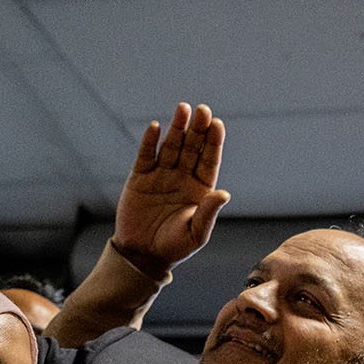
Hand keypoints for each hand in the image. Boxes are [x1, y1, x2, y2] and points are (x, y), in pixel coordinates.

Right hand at [110, 102, 229, 280]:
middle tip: (202, 110)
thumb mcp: (195, 234)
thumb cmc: (174, 247)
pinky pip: (146, 155)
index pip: (209, 160)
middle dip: (197, 129)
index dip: (213, 142)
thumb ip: (208, 213)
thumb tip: (224, 193)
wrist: (143, 255)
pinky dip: (150, 141)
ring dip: (176, 128)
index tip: (217, 124)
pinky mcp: (140, 177)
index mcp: (200, 189)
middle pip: (191, 148)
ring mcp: (161, 175)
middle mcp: (182, 177)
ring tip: (183, 109)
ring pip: (171, 146)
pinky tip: (155, 127)